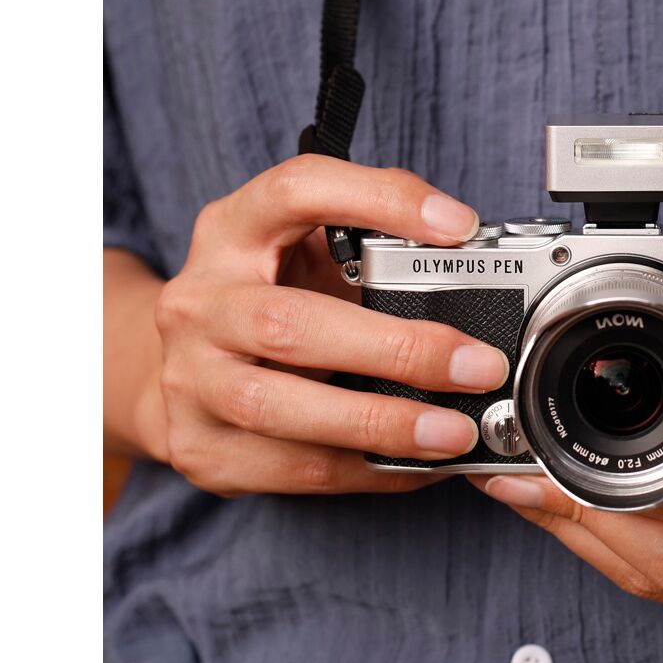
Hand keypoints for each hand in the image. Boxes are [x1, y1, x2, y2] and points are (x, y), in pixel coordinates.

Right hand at [151, 155, 511, 496]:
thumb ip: (370, 237)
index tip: (460, 226)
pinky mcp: (201, 447)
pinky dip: (367, 471)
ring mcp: (191, 379)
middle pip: (290, 325)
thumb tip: (469, 251)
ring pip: (280, 409)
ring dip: (382, 426)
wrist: (185, 362)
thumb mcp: (307, 244)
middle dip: (398, 350)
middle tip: (477, 366)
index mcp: (233, 229)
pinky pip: (292, 468)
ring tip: (455, 432)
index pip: (298, 191)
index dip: (380, 200)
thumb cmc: (271, 292)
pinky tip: (421, 465)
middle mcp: (200, 301)